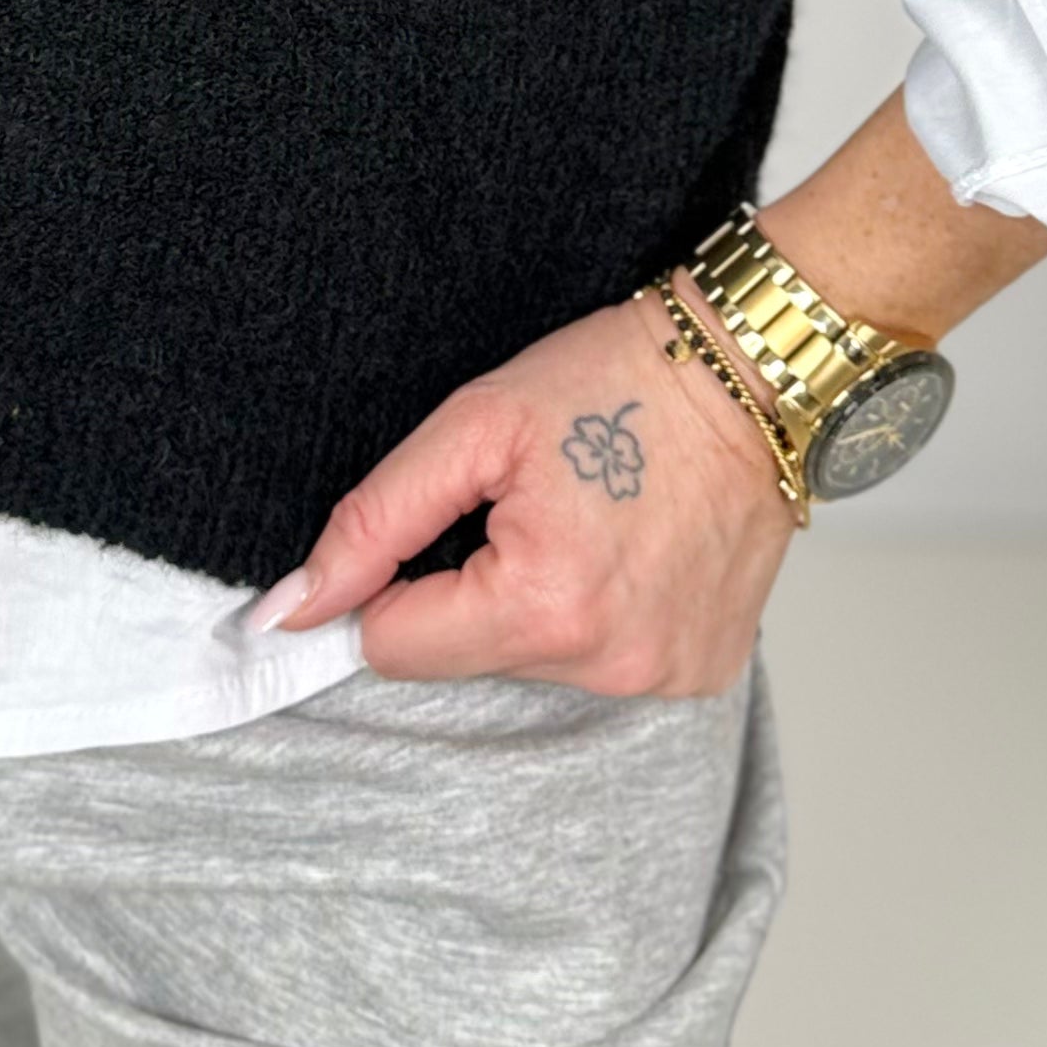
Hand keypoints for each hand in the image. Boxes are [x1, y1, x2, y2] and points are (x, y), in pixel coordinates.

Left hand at [266, 292, 796, 697]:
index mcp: (543, 606)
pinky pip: (605, 663)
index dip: (396, 581)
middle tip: (534, 505)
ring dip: (540, 602)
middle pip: (468, 657)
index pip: (395, 648)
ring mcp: (665, 675)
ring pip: (534, 663)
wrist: (753, 371)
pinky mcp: (702, 671)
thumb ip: (373, 522)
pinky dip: (602, 614)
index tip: (444, 521)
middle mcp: (610, 663)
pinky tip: (632, 549)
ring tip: (590, 520)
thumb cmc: (618, 380)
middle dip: (476, 586)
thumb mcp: (475, 425)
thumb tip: (293, 607)